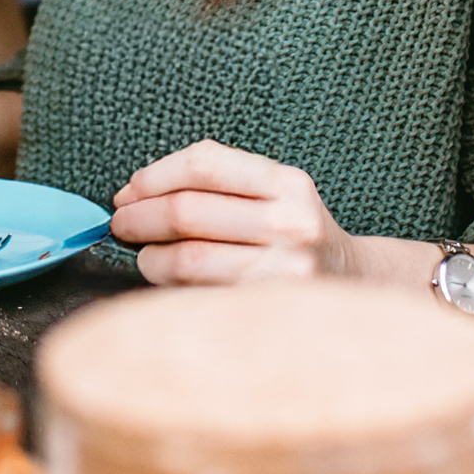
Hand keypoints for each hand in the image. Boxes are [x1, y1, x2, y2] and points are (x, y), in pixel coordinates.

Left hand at [107, 141, 346, 284]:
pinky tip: (165, 282)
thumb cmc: (293, 236)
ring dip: (149, 257)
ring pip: (189, 259)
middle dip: (140, 217)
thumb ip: (218, 184)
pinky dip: (170, 287)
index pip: (204, 165)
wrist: (352, 285)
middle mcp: (292, 223)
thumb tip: (133, 194)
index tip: (128, 191)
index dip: (153, 176)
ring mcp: (286, 270)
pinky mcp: (272, 309)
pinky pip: (201, 295)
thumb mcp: (274, 194)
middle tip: (120, 225)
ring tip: (143, 256)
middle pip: (188, 211)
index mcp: (288, 183)